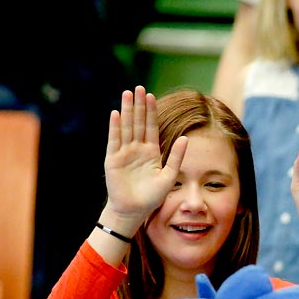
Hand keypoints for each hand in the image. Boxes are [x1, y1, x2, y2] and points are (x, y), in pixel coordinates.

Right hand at [99, 86, 188, 234]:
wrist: (133, 211)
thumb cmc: (152, 197)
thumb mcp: (168, 177)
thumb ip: (176, 157)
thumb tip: (185, 138)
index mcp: (151, 152)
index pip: (151, 127)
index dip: (151, 112)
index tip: (151, 96)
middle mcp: (137, 149)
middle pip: (138, 123)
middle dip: (139, 105)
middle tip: (139, 88)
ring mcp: (124, 153)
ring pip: (127, 127)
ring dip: (127, 111)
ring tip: (127, 94)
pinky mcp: (113, 159)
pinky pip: (114, 140)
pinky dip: (116, 127)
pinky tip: (117, 114)